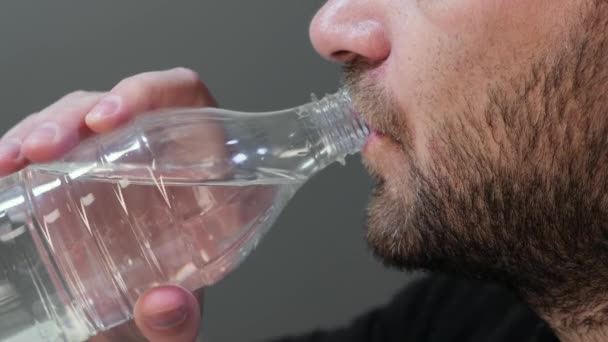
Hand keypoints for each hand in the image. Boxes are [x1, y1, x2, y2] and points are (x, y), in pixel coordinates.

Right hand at [0, 68, 212, 340]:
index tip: (110, 119)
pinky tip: (3, 168)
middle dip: (74, 118)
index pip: (182, 95)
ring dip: (41, 131)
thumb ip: (180, 317)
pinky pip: (51, 146)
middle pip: (117, 106)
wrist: (149, 308)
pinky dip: (22, 151)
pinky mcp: (79, 173)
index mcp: (199, 162)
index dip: (148, 92)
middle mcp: (155, 150)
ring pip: (76, 118)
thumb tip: (163, 305)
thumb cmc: (179, 292)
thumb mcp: (184, 312)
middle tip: (46, 148)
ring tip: (14, 159)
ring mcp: (114, 157)